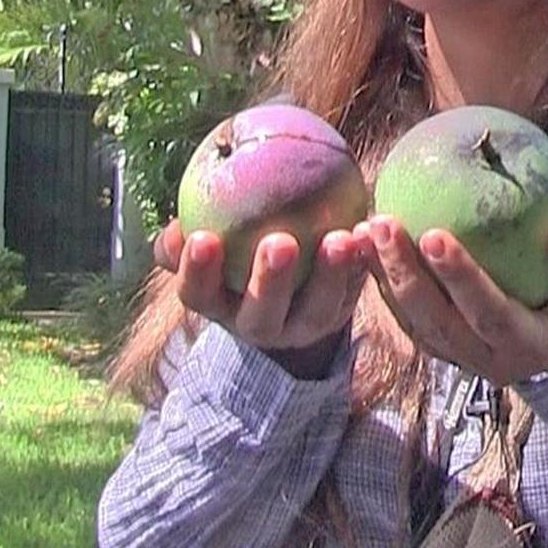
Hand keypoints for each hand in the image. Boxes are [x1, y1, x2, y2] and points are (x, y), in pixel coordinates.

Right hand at [153, 218, 366, 377]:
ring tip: (340, 238)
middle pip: (262, 312)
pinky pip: (355, 289)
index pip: (198, 294)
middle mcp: (259, 324)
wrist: (283, 294)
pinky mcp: (339, 315)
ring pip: (317, 308)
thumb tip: (177, 221)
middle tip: (280, 242)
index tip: (203, 238)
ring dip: (330, 274)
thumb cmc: (232, 253)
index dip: (197, 271)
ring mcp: (302, 326)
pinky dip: (363, 262)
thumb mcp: (208, 247)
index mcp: (218, 304)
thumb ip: (188, 234)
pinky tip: (370, 229)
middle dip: (269, 281)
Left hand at [353, 215, 547, 385]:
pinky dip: (380, 282)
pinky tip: (364, 244)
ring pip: (410, 319)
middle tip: (382, 222)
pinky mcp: (438, 345)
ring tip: (361, 228)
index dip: (460, 277)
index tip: (434, 234)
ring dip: (381, 276)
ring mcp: (456, 356)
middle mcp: (484, 358)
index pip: (487, 312)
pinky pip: (404, 315)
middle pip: (434, 318)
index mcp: (526, 344)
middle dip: (403, 272)